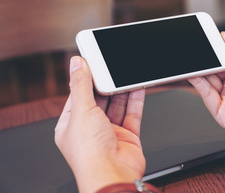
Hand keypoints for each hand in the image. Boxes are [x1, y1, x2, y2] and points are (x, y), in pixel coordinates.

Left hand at [55, 56, 145, 192]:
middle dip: (107, 85)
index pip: (78, 96)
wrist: (113, 174)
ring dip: (123, 91)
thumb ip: (80, 85)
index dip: (86, 80)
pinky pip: (132, 114)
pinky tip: (138, 87)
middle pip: (100, 99)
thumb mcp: (81, 111)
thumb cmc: (89, 152)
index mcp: (72, 124)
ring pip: (118, 105)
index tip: (93, 65)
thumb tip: (76, 64)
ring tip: (127, 75)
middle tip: (113, 69)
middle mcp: (91, 128)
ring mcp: (110, 132)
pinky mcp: (127, 135)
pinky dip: (136, 100)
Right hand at [189, 32, 224, 153]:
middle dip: (204, 60)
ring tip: (193, 59)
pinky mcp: (222, 114)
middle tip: (196, 48)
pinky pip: (207, 96)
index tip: (205, 40)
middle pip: (213, 71)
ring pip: (207, 83)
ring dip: (199, 71)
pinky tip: (194, 74)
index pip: (223, 60)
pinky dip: (199, 84)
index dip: (215, 51)